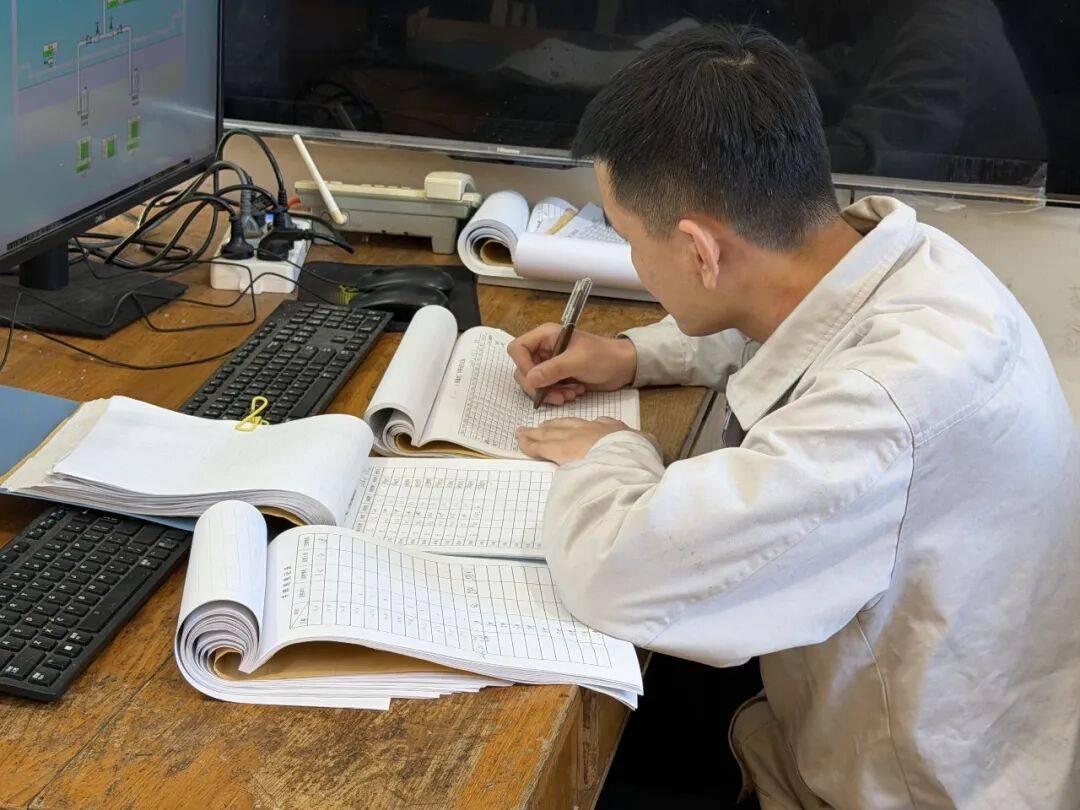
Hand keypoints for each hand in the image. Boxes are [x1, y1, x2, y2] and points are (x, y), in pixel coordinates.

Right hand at [507, 324, 637, 405]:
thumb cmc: (603, 356)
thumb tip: (529, 379)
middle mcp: (544, 349)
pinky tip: (574, 393)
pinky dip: (558, 395)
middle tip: (556, 396)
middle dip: (539, 386)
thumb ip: (552, 370)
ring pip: (534, 383)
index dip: (523, 366)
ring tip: (569, 395)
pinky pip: (546, 389)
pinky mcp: (557, 377)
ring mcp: (550, 363)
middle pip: (523, 370)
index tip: (537, 380)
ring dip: (550, 393)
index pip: (518, 349)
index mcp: (545, 336)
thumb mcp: (578, 361)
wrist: (623, 367)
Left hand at [516, 417, 657, 464]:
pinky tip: (520, 440)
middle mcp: (589, 428)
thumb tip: (650, 442)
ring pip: (550, 432)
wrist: (626, 456)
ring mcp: (573, 436)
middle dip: (555, 425)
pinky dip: (529, 442)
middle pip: (568, 424)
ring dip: (538, 432)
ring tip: (526, 432)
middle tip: (544, 426)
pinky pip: (540, 444)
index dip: (582, 427)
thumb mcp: (646, 444)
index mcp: (610, 428)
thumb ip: (644, 442)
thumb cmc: (638, 453)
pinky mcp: (559, 448)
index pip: (593, 425)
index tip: (577, 428)